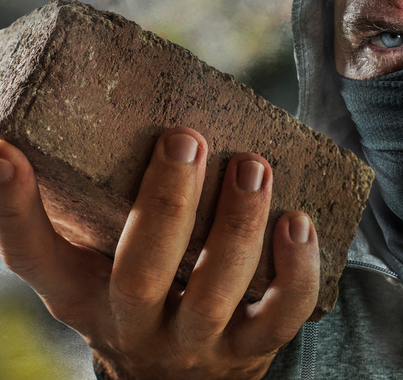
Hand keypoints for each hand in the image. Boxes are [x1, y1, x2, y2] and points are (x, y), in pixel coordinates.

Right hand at [0, 127, 319, 378]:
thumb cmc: (139, 300)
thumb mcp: (98, 268)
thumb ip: (96, 213)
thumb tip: (64, 129)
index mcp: (84, 294)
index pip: (33, 256)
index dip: (14, 207)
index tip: (7, 152)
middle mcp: (134, 323)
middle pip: (141, 270)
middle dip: (167, 202)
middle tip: (186, 138)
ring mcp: (196, 342)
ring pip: (215, 291)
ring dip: (237, 224)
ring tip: (252, 165)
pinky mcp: (251, 348)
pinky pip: (281, 314)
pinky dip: (296, 269)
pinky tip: (298, 222)